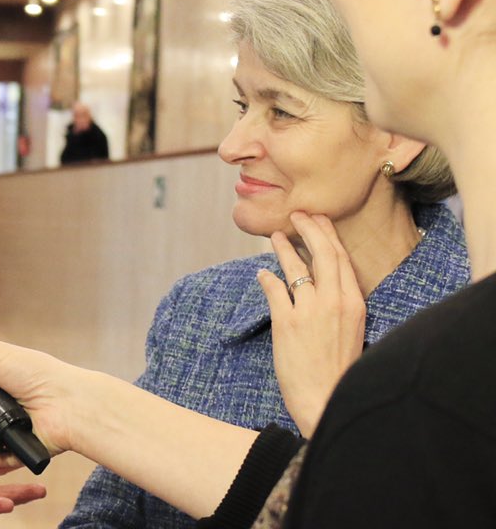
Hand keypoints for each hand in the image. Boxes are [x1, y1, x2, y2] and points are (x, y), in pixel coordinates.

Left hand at [259, 212, 365, 435]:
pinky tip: (262, 273)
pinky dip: (267, 278)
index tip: (318, 220)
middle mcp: (334, 302)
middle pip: (321, 254)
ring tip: (274, 237)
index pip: (341, 260)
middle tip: (297, 215)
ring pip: (296, 267)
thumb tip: (329, 288)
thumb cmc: (340, 373)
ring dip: (283, 249)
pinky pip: (275, 289)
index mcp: (355, 304)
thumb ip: (342, 308)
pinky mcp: (287, 323)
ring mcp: (310, 311)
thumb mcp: (352, 333)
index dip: (327, 236)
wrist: (327, 401)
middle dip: (308, 229)